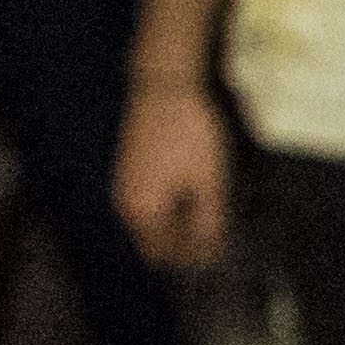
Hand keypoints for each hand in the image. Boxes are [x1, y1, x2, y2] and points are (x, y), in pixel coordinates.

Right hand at [114, 84, 233, 275]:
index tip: (218, 255)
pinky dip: (170, 205)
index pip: (164, 254)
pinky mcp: (132, 166)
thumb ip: (208, 221)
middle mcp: (126, 202)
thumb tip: (210, 251)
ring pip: (152, 220)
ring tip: (210, 217)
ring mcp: (125, 183)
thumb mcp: (208, 181)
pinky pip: (149, 200)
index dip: (191, 260)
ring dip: (177, 224)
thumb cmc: (188, 132)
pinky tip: (194, 194)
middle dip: (183, 245)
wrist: (165, 84)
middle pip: (154, 240)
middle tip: (217, 239)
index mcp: (142, 212)